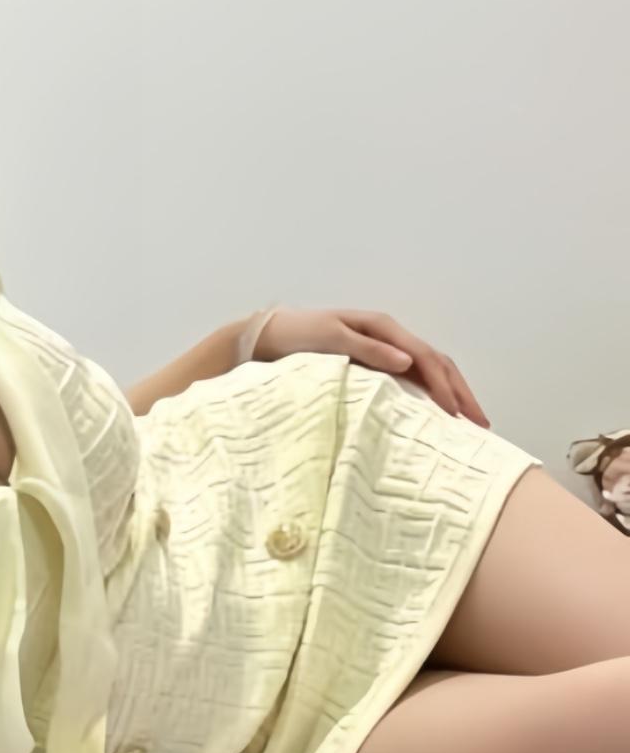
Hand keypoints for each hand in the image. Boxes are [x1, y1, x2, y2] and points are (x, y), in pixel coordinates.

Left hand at [252, 308, 490, 426]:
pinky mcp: (375, 364)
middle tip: (482, 424)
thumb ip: (369, 350)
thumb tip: (409, 362)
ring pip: (430, 371)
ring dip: (452, 395)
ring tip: (471, 423)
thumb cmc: (298, 335)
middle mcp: (390, 337)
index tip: (458, 415)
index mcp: (384, 328)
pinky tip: (439, 415)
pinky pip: (413, 379)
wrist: (270, 336)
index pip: (427, 359)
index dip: (446, 387)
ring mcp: (384, 350)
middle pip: (437, 364)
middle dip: (462, 393)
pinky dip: (432, 395)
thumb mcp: (331, 338)